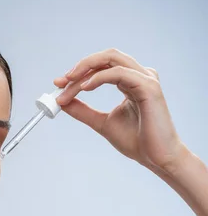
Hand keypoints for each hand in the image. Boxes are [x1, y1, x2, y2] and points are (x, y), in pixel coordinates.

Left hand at [53, 48, 187, 173]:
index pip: (100, 67)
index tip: (57, 84)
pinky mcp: (149, 87)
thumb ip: (83, 110)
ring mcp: (145, 79)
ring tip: (69, 86)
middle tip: (61, 82)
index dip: (77, 72)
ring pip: (111, 60)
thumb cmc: (136, 140)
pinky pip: (119, 73)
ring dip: (85, 71)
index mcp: (129, 81)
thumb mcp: (101, 122)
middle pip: (105, 57)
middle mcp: (138, 75)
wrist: (156, 158)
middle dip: (80, 67)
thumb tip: (60, 101)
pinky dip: (98, 77)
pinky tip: (84, 88)